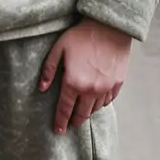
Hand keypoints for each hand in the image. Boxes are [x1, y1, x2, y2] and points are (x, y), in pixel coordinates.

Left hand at [39, 17, 131, 133]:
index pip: (65, 109)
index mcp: (74, 82)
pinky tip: (95, 102)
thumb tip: (41, 88)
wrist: (108, 28)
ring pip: (95, 109)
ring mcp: (106, 88)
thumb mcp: (58, 50)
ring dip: (86, 113)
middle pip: (81, 114)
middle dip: (74, 121)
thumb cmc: (80, 37)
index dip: (60, 121)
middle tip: (68, 125)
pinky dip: (100, 104)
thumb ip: (48, 70)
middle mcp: (91, 90)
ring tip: (80, 113)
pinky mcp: (117, 84)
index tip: (57, 131)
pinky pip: (107, 101)